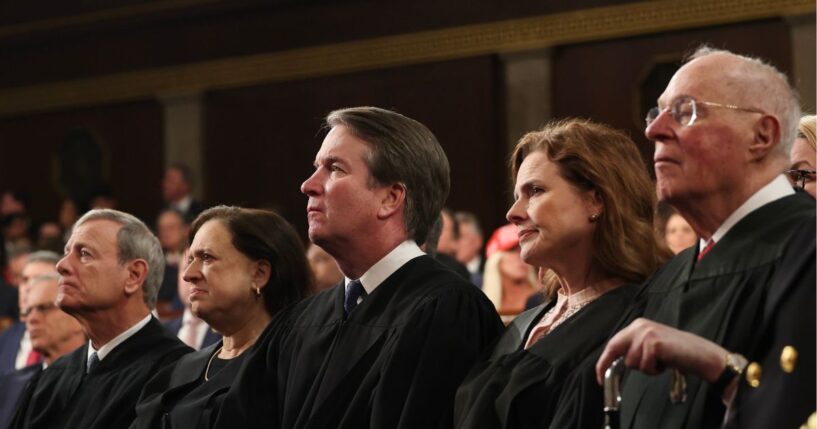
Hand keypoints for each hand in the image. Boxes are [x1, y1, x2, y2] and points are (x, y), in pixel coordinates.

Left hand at [595, 318, 726, 384]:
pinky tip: (666, 363)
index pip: (613, 343)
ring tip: (660, 362)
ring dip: (645, 368)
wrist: (701, 354)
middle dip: (608, 365)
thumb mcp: (652, 346)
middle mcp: (639, 326)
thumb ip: (635, 348)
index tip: (599, 374)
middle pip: (614, 348)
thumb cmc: (678, 353)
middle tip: (602, 380)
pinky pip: (644, 366)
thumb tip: (614, 361)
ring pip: (631, 362)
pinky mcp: (653, 343)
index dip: (604, 359)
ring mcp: (646, 333)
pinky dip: (654, 370)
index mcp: (638, 325)